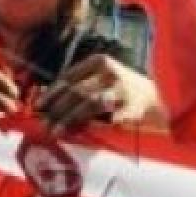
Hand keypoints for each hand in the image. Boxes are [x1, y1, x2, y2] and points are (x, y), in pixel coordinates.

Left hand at [35, 53, 157, 134]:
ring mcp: (122, 90)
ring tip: (56, 131)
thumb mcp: (100, 80)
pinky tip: (82, 135)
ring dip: (70, 118)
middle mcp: (111, 73)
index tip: (38, 107)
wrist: (157, 101)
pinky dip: (94, 128)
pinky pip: (108, 120)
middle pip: (77, 91)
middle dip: (57, 109)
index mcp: (100, 62)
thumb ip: (78, 87)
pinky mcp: (132, 109)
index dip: (51, 93)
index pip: (69, 77)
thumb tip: (45, 102)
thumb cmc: (120, 91)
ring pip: (90, 103)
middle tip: (44, 124)